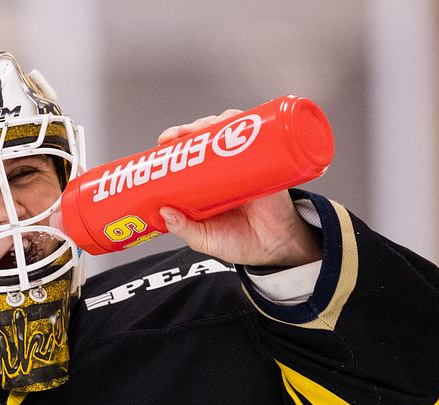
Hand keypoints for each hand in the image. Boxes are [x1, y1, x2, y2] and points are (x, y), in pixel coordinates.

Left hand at [156, 110, 321, 266]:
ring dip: (213, 123)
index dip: (174, 145)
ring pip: (227, 132)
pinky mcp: (264, 162)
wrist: (274, 248)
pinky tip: (233, 121)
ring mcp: (242, 164)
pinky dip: (245, 122)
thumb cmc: (238, 243)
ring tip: (205, 128)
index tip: (164, 142)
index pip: (186, 156)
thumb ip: (184, 228)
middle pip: (204, 138)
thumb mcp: (203, 239)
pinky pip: (256, 136)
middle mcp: (221, 171)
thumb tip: (164, 212)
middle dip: (190, 129)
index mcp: (203, 185)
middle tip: (180, 135)